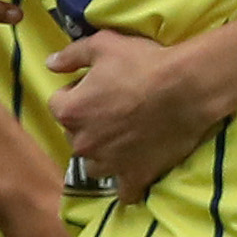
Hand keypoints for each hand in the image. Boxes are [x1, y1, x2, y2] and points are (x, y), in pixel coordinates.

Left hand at [47, 27, 227, 200]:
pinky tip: (135, 168)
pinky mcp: (135, 176)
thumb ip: (72, 55)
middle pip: (74, 135)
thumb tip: (51, 63)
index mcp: (70, 111)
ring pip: (93, 164)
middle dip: (88, 123)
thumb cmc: (143, 63)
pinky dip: (127, 182)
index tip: (96, 86)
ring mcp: (109, 163)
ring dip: (102, 153)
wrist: (186, 88)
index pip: (58, 103)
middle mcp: (83, 142)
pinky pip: (124, 191)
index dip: (76, 92)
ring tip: (123, 137)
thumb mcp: (103, 45)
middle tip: (114, 109)